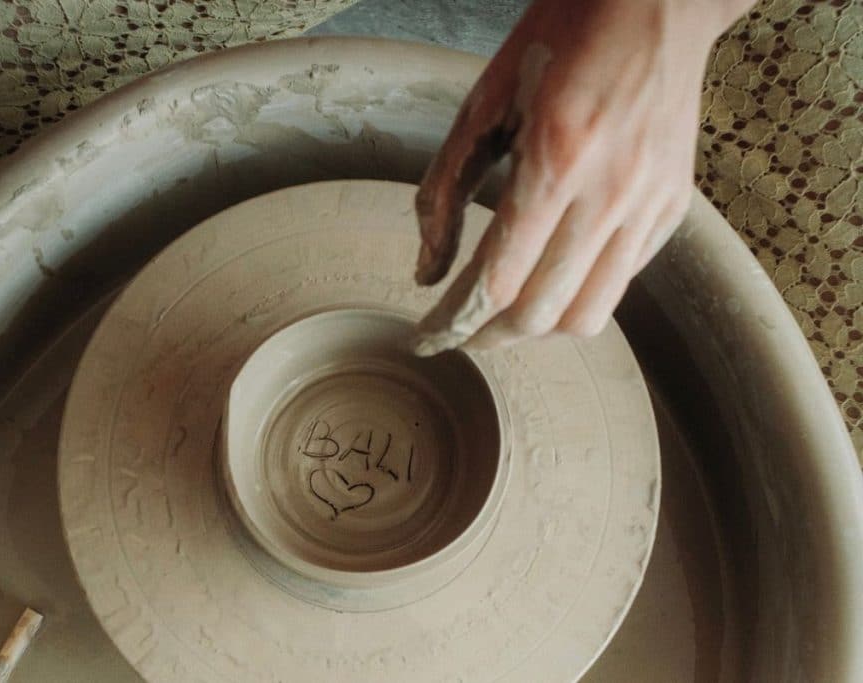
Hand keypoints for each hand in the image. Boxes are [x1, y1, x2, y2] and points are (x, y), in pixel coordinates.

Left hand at [413, 0, 750, 353]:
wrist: (659, 2)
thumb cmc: (563, 39)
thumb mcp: (484, 101)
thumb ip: (445, 189)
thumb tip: (426, 271)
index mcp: (556, 157)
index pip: (496, 281)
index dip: (453, 324)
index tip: (426, 339)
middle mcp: (611, 191)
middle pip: (539, 313)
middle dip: (487, 338)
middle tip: (457, 332)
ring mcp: (650, 204)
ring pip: (587, 315)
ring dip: (535, 330)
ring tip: (503, 315)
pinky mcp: (672, 209)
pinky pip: (619, 283)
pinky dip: (577, 295)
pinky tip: (551, 275)